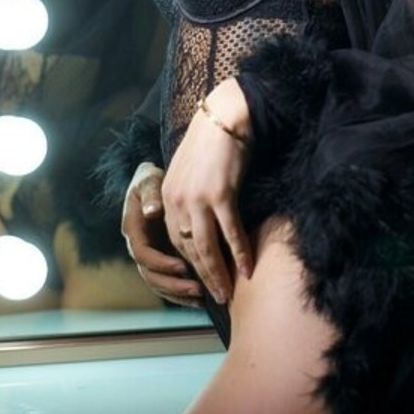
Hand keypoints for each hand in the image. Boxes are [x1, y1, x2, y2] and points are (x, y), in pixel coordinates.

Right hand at [121, 162, 204, 308]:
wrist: (155, 184)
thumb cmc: (152, 180)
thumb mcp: (149, 181)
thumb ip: (151, 195)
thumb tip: (151, 211)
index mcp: (134, 230)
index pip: (143, 254)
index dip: (161, 263)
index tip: (182, 266)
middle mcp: (140, 248)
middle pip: (151, 276)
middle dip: (174, 285)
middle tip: (197, 289)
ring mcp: (150, 257)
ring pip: (160, 284)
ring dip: (179, 294)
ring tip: (201, 298)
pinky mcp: (162, 261)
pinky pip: (169, 283)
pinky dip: (182, 294)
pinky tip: (200, 300)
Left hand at [161, 78, 253, 303]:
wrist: (224, 117)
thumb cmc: (211, 144)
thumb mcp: (189, 173)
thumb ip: (189, 198)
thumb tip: (198, 223)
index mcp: (166, 196)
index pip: (175, 240)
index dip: (189, 263)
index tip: (201, 279)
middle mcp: (178, 201)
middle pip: (189, 249)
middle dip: (203, 276)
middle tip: (216, 296)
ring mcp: (198, 199)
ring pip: (206, 247)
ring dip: (218, 273)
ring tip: (228, 292)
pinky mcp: (221, 194)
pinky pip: (230, 232)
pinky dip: (239, 253)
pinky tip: (247, 269)